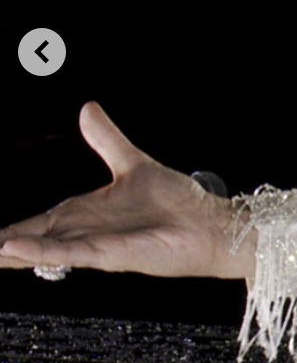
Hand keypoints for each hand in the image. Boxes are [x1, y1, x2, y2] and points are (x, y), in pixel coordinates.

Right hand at [0, 102, 254, 280]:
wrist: (209, 224)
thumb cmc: (177, 203)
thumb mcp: (133, 163)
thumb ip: (106, 140)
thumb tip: (88, 109)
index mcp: (82, 214)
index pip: (33, 222)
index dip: (5, 229)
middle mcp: (83, 232)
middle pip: (28, 240)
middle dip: (0, 246)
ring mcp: (94, 245)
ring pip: (40, 250)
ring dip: (9, 252)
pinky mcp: (110, 253)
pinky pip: (69, 252)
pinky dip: (41, 251)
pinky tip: (12, 248)